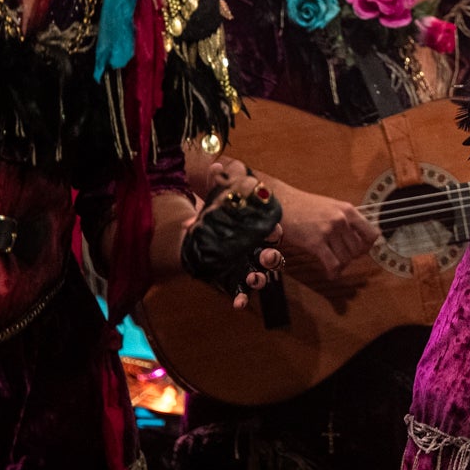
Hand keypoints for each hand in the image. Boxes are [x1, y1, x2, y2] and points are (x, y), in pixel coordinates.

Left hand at [182, 159, 284, 309]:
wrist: (194, 237)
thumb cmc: (212, 217)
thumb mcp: (216, 199)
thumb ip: (217, 183)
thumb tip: (215, 165)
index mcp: (254, 228)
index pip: (270, 228)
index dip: (274, 230)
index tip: (275, 229)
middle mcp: (254, 249)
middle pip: (272, 253)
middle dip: (273, 257)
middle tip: (270, 256)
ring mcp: (246, 266)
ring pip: (261, 275)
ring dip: (259, 279)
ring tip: (252, 279)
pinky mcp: (233, 281)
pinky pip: (242, 293)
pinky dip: (242, 299)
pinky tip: (238, 304)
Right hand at [279, 187, 381, 277]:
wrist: (282, 204)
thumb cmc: (305, 206)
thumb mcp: (332, 207)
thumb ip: (346, 220)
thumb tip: (357, 239)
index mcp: (348, 210)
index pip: (372, 234)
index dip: (367, 246)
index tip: (360, 250)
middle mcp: (342, 220)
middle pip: (358, 250)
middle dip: (352, 257)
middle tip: (342, 257)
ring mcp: (329, 231)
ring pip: (346, 258)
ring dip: (341, 264)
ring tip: (334, 263)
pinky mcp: (315, 242)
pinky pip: (332, 264)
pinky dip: (333, 272)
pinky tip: (330, 274)